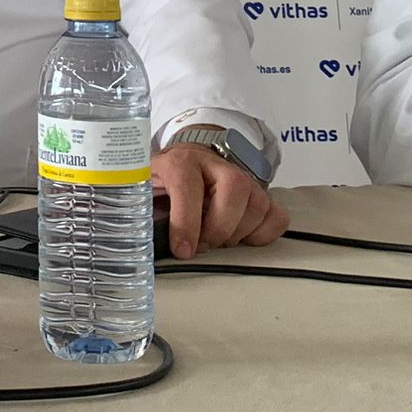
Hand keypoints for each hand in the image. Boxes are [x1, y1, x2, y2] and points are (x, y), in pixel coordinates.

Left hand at [152, 141, 287, 255]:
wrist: (189, 160)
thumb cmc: (167, 181)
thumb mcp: (145, 188)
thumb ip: (141, 208)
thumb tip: (134, 235)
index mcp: (181, 162)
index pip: (188, 188)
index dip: (186, 223)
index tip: (183, 251)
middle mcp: (216, 165)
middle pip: (234, 190)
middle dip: (218, 228)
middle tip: (202, 245)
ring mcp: (244, 177)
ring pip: (257, 204)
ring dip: (237, 234)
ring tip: (217, 239)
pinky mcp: (262, 193)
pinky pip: (277, 216)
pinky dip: (262, 235)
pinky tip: (240, 236)